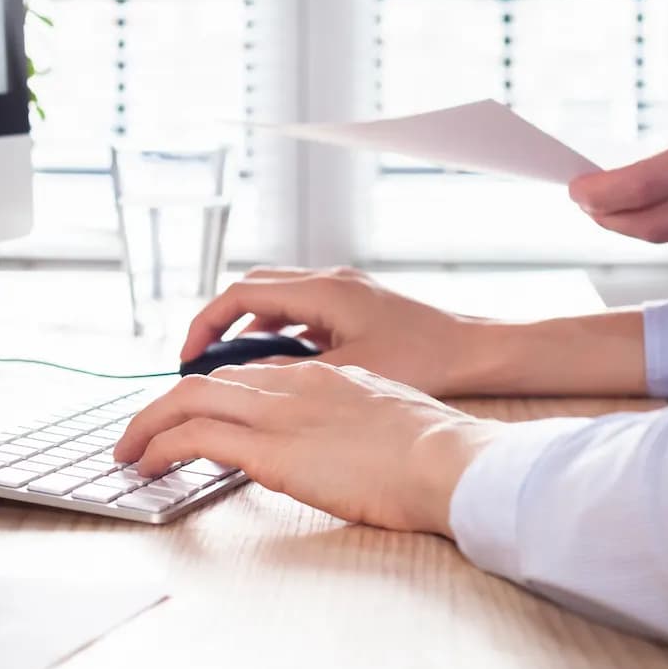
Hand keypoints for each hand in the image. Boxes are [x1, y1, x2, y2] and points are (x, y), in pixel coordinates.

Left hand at [114, 363, 500, 535]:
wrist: (449, 461)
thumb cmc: (436, 454)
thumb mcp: (387, 421)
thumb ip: (352, 422)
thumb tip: (341, 445)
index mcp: (323, 377)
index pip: (249, 376)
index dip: (213, 395)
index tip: (192, 414)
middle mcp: (293, 384)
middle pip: (209, 382)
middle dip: (166, 406)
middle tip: (141, 432)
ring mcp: (279, 412)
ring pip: (188, 401)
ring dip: (149, 425)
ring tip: (128, 452)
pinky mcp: (269, 448)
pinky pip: (194, 437)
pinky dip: (161, 446)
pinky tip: (147, 465)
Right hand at [181, 267, 496, 397]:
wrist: (478, 351)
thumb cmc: (426, 360)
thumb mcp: (349, 374)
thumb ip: (293, 376)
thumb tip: (245, 387)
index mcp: (323, 290)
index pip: (242, 294)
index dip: (206, 324)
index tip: (189, 357)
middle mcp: (330, 281)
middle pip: (253, 289)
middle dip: (220, 323)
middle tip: (200, 361)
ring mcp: (344, 291)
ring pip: (278, 299)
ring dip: (250, 328)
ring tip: (232, 369)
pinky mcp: (357, 307)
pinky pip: (302, 311)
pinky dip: (279, 332)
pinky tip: (280, 366)